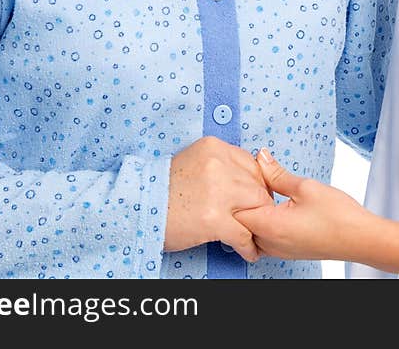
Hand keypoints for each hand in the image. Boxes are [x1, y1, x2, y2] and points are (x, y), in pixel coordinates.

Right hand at [165, 137, 273, 262]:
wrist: (138, 208)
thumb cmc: (164, 188)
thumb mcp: (194, 161)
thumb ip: (221, 165)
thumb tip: (248, 179)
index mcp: (214, 147)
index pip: (251, 164)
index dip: (256, 184)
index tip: (256, 198)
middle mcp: (218, 164)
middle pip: (257, 185)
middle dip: (260, 205)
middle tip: (258, 219)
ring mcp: (217, 191)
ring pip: (257, 208)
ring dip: (258, 225)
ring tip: (256, 236)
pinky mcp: (214, 219)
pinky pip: (244, 234)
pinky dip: (248, 246)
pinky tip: (248, 252)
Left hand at [234, 149, 373, 262]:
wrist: (360, 239)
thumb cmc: (337, 216)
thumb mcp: (305, 186)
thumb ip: (276, 173)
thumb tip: (260, 158)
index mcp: (269, 226)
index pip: (235, 210)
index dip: (235, 190)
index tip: (242, 174)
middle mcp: (269, 243)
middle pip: (239, 222)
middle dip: (241, 200)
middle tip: (251, 178)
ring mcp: (277, 250)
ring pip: (250, 230)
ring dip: (252, 211)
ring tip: (264, 191)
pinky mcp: (285, 250)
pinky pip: (262, 236)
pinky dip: (262, 220)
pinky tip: (273, 205)